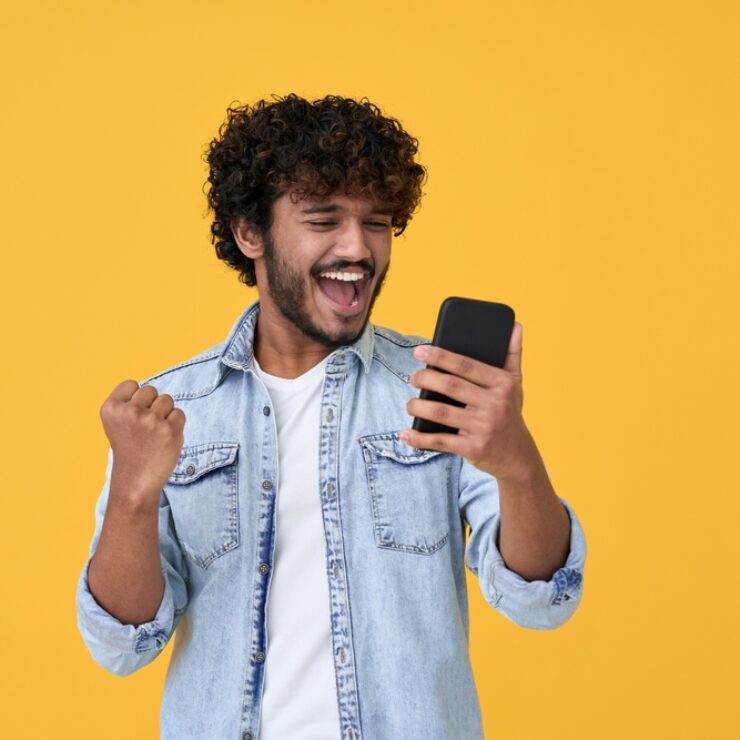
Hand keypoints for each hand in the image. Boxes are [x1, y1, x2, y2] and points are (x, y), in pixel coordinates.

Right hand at [99, 379, 185, 502]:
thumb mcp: (117, 423)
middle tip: (144, 429)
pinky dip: (175, 425)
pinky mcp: (170, 431)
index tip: (131, 419)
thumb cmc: (129, 449)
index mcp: (111, 408)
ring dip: (164, 414)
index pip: (131, 384)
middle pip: (151, 390)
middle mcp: (129, 412)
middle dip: (151, 405)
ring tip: (154, 434)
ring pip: (167, 400)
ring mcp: (151, 421)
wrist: (135, 482)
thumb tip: (152, 389)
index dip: (135, 399)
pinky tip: (164, 439)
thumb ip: (129, 402)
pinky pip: (179, 414)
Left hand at [401, 322, 539, 481]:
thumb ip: (512, 354)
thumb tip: (514, 325)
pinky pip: (440, 441)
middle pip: (450, 386)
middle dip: (425, 379)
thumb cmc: (510, 413)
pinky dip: (420, 438)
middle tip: (413, 378)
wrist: (518, 456)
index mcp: (502, 384)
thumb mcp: (515, 384)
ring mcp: (483, 427)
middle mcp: (494, 404)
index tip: (420, 351)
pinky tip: (406, 434)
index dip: (440, 356)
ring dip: (418, 407)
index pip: (466, 365)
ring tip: (410, 404)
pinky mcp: (473, 448)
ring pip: (441, 413)